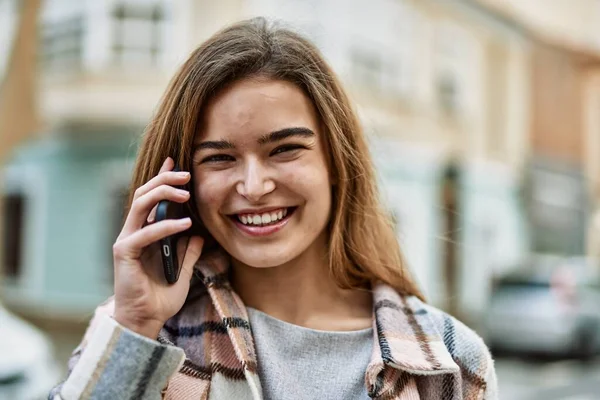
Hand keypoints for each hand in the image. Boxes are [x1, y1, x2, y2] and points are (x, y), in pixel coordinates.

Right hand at [112, 157, 203, 338]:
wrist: (145, 321)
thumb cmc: (160, 298)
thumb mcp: (184, 272)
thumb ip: (189, 253)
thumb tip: (199, 236)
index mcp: (145, 233)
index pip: (151, 197)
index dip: (162, 177)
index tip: (176, 161)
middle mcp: (133, 232)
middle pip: (144, 193)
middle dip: (164, 178)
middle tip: (186, 174)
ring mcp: (127, 240)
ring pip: (141, 204)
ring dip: (163, 193)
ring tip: (186, 192)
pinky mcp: (124, 252)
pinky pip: (145, 233)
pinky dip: (165, 226)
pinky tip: (184, 223)